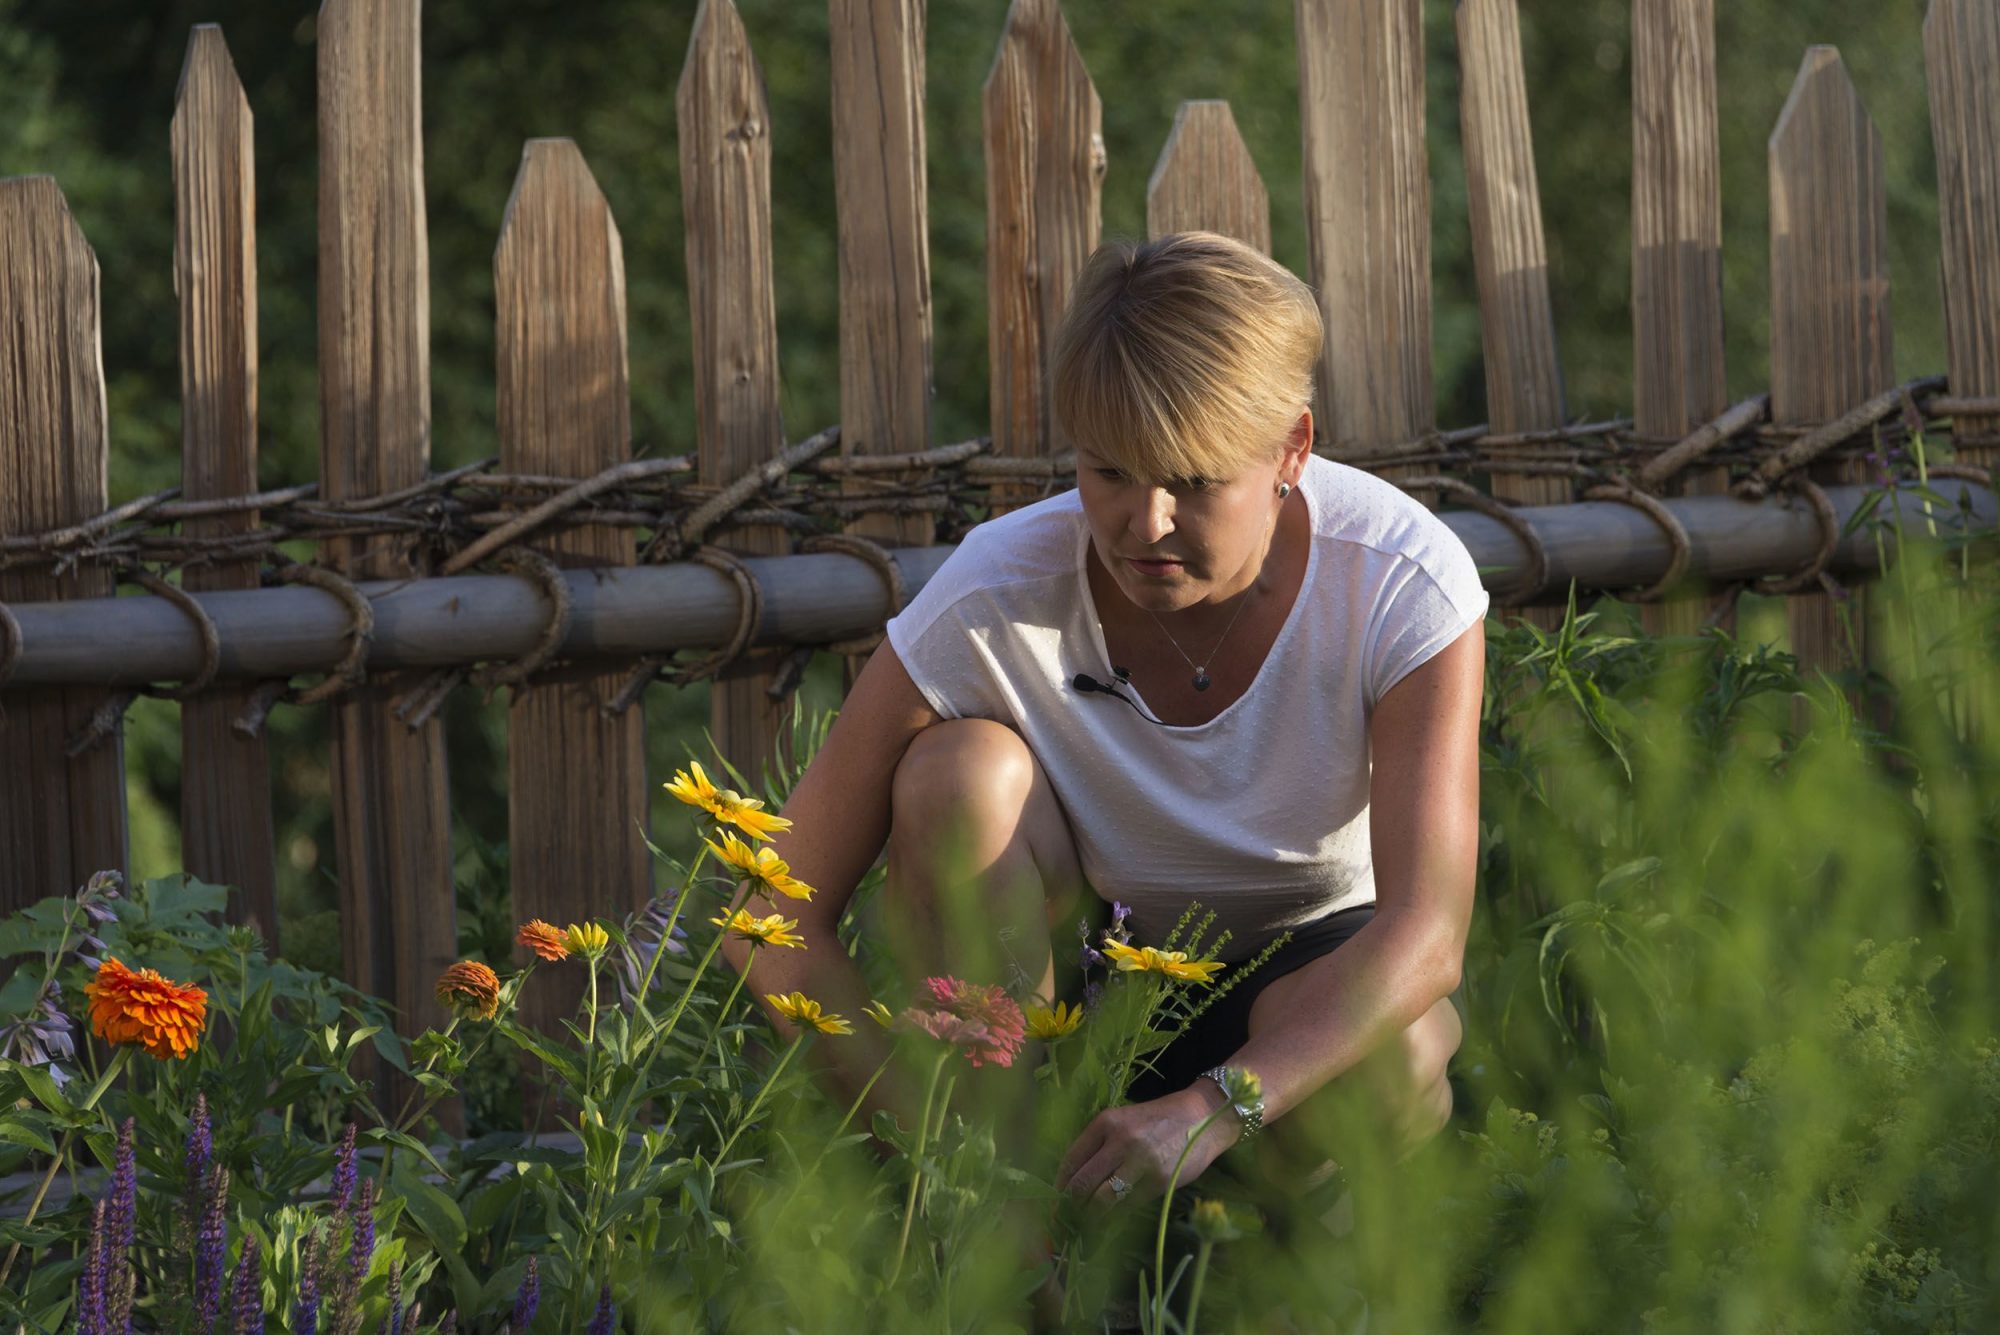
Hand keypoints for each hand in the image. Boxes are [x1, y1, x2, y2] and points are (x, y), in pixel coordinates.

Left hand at [1055, 1084, 1238, 1206]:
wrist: (1201, 1118)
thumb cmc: (1157, 1121)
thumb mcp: (1123, 1121)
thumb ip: (1099, 1146)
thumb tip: (1073, 1183)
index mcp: (1106, 1122)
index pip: (1071, 1161)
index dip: (1060, 1186)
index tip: (1056, 1201)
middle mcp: (1121, 1140)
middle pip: (1082, 1184)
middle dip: (1069, 1207)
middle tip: (1065, 1220)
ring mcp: (1140, 1162)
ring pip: (1102, 1200)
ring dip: (1089, 1217)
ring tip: (1084, 1224)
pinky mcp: (1158, 1182)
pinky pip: (1127, 1206)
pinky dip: (1114, 1217)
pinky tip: (1108, 1221)